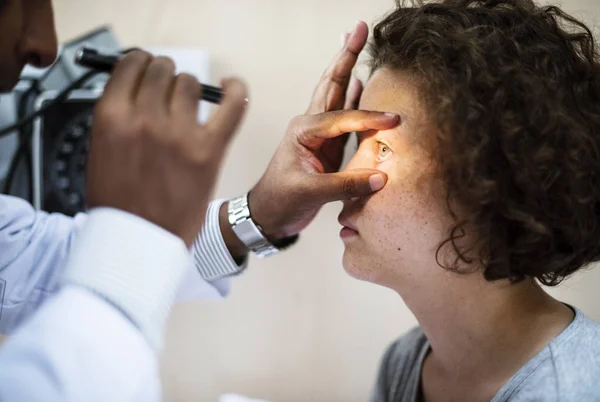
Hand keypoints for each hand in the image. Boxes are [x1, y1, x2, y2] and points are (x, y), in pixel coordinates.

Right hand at [87, 51, 247, 245]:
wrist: (141, 242)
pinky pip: (233, 104)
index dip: (141, 64)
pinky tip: (232, 86)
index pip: (131, 64)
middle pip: (163, 69)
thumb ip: (118, 116)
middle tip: (166, 92)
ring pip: (191, 84)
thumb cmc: (120, 202)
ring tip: (188, 107)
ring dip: (189, 89)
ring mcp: (180, 134)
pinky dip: (237, 90)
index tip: (146, 71)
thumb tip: (138, 88)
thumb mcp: (100, 151)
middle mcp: (145, 119)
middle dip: (164, 76)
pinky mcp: (210, 150)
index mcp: (111, 117)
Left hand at [248, 21, 398, 239]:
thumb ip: (345, 185)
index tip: (393, 120)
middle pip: (332, 84)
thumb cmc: (281, 200)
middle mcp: (311, 126)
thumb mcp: (310, 193)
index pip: (342, 118)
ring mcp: (320, 134)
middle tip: (359, 28)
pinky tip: (360, 83)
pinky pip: (344, 117)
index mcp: (304, 131)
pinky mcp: (327, 146)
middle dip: (346, 55)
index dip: (369, 117)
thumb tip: (380, 178)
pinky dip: (353, 98)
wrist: (269, 214)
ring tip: (357, 43)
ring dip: (347, 68)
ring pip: (336, 94)